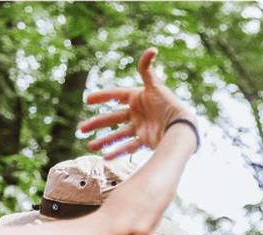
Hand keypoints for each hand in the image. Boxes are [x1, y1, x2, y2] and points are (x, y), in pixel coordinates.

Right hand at [79, 48, 196, 158]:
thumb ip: (147, 68)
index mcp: (138, 98)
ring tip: (90, 146)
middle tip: (81, 129)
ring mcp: (141, 128)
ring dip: (104, 140)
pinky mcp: (146, 141)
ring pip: (118, 134)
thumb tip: (152, 49)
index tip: (87, 100)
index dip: (102, 96)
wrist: (181, 127)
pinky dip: (118, 152)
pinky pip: (129, 147)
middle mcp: (138, 113)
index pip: (115, 95)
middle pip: (112, 118)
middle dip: (96, 123)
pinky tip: (105, 157)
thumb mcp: (155, 86)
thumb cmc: (169, 104)